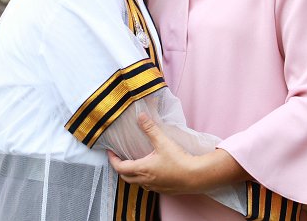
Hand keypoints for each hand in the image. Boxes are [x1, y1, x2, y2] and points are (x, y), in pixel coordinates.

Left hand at [107, 114, 244, 194]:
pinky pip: (149, 186)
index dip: (113, 160)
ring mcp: (155, 187)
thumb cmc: (179, 160)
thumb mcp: (163, 142)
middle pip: (126, 177)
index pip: (120, 167)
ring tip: (134, 163)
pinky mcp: (164, 190)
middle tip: (119, 158)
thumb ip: (150, 128)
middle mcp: (146, 181)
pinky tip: (151, 172)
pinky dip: (145, 179)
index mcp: (142, 169)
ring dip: (133, 174)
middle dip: (120, 168)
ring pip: (138, 183)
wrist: (196, 176)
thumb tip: (140, 116)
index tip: (110, 152)